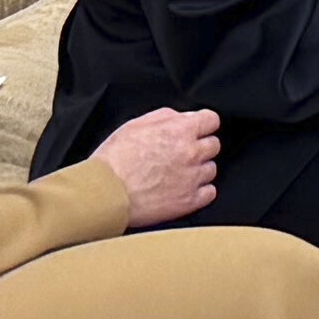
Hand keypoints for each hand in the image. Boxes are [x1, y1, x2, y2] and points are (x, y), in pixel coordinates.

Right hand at [88, 108, 219, 226]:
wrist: (104, 192)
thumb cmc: (114, 159)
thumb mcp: (136, 125)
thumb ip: (165, 117)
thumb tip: (182, 117)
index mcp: (180, 130)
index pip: (211, 120)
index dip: (203, 125)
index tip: (197, 131)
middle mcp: (191, 153)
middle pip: (213, 145)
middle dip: (199, 147)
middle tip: (180, 154)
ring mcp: (192, 178)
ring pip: (211, 169)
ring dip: (198, 170)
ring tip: (175, 174)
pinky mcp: (189, 201)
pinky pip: (209, 193)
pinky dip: (199, 191)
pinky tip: (181, 189)